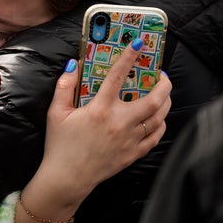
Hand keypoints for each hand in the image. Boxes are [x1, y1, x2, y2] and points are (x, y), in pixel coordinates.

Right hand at [22, 39, 171, 215]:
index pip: (117, 77)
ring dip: (165, 102)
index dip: (129, 58)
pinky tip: (158, 118)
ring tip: (162, 93)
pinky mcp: (132, 154)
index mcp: (99, 110)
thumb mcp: (56, 113)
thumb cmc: (60, 145)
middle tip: (161, 75)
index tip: (138, 44)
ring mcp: (129, 140)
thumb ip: (64, 86)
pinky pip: (156, 137)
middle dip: (163, 84)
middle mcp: (119, 123)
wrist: (67, 178)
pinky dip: (161, 124)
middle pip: (153, 100)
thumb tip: (71, 65)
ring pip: (159, 118)